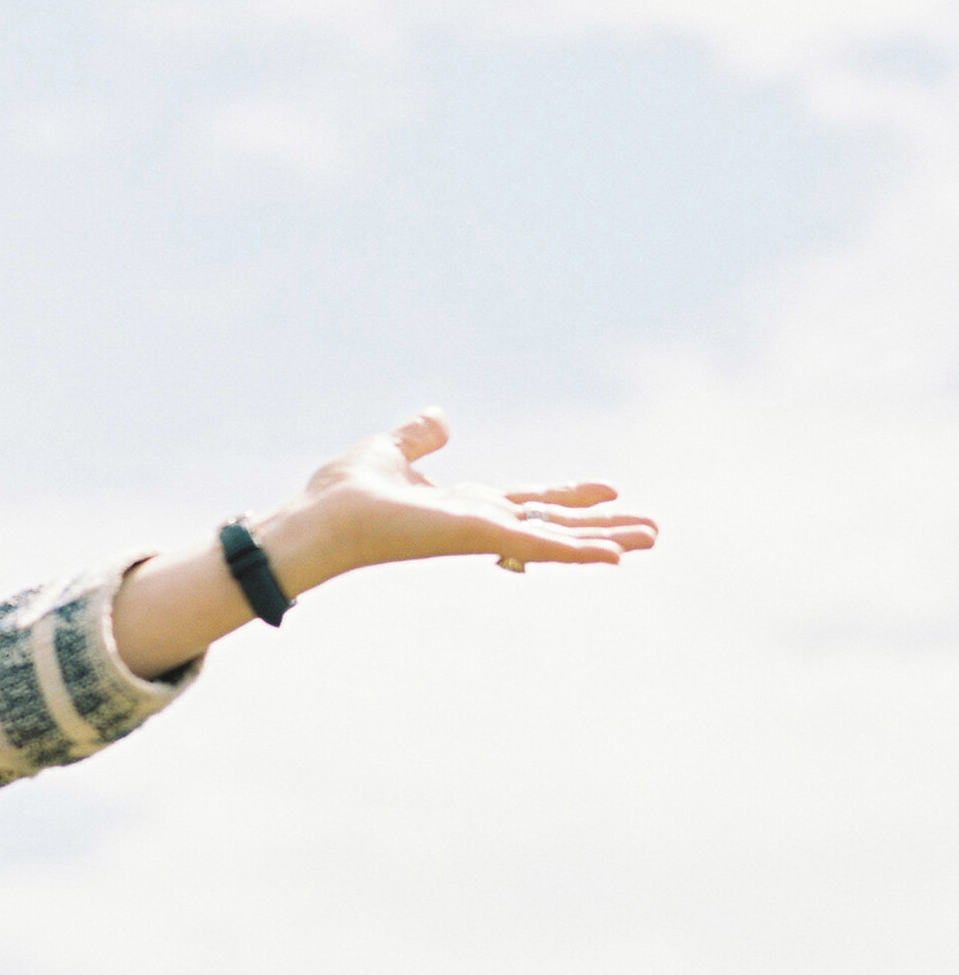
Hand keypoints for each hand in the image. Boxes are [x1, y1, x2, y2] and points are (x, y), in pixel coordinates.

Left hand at [266, 406, 657, 588]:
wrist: (321, 517)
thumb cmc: (343, 495)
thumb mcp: (389, 452)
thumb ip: (419, 438)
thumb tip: (439, 419)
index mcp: (463, 503)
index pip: (527, 500)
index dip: (568, 496)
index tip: (608, 490)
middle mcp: (479, 521)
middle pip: (554, 523)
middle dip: (601, 526)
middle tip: (652, 530)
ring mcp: (482, 532)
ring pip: (557, 537)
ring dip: (605, 539)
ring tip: (653, 540)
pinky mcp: (479, 535)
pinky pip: (537, 542)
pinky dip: (576, 549)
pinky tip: (616, 555)